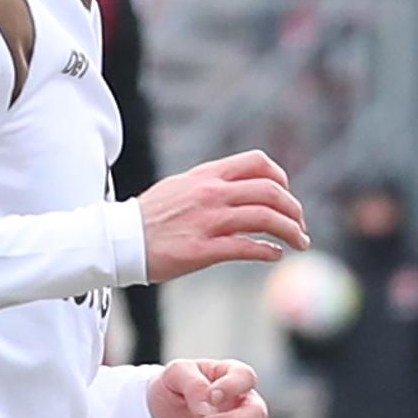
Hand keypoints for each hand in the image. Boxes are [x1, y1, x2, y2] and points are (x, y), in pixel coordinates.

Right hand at [137, 150, 307, 279]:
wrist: (117, 240)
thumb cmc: (150, 217)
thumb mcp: (181, 186)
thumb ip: (212, 184)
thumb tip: (244, 189)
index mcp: (207, 175)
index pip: (258, 162)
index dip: (282, 178)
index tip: (287, 195)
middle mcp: (211, 193)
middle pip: (270, 192)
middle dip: (294, 209)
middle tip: (300, 225)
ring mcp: (207, 221)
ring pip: (265, 219)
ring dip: (290, 232)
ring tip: (300, 243)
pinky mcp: (202, 250)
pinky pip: (246, 248)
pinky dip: (268, 251)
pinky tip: (274, 255)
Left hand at [150, 357, 272, 417]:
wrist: (159, 417)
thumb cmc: (172, 388)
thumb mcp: (174, 374)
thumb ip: (192, 383)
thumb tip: (207, 404)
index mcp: (231, 377)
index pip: (246, 377)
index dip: (233, 387)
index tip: (212, 396)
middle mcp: (243, 403)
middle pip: (258, 413)